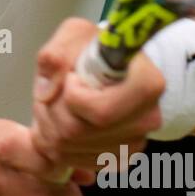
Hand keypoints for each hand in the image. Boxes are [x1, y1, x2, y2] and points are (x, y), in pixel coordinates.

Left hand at [30, 18, 165, 177]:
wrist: (110, 67)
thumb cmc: (95, 49)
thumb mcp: (74, 34)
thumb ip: (55, 55)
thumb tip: (47, 92)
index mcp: (147, 85)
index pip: (99, 111)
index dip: (72, 96)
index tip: (72, 77)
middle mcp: (147, 120)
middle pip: (75, 133)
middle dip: (50, 109)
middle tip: (54, 90)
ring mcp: (134, 143)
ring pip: (67, 150)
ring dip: (48, 125)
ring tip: (56, 103)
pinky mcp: (118, 160)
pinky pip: (70, 161)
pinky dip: (55, 143)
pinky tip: (63, 119)